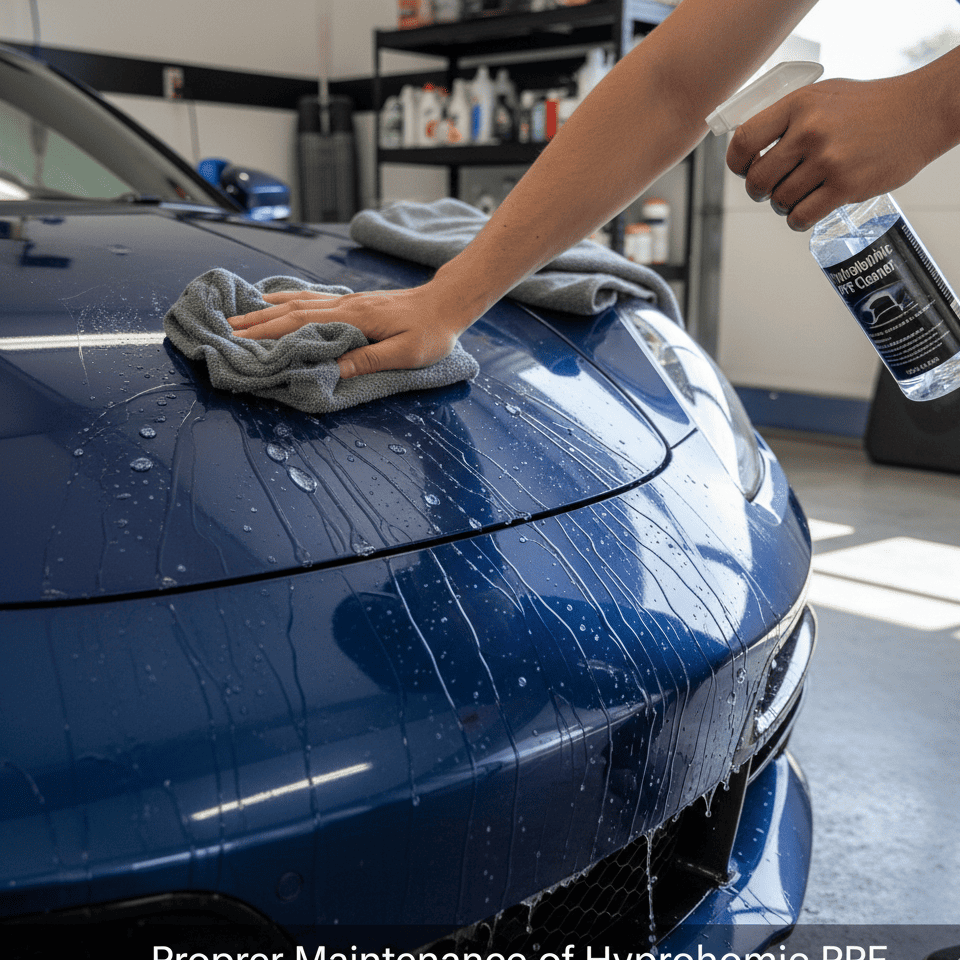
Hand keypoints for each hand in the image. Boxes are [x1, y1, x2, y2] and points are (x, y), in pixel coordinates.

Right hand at [228, 283, 475, 377]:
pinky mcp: (350, 303)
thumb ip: (368, 359)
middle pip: (290, 313)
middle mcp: (344, 306)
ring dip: (264, 312)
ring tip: (236, 319)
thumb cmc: (432, 332)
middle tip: (224, 333)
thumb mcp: (406, 352)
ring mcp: (346, 302)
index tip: (241, 344)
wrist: (447, 303)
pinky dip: (285, 300)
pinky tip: (272, 303)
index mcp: (354, 319)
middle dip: (255, 324)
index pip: (302, 327)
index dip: (270, 336)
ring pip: (296, 304)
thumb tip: (331, 369)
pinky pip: (309, 299)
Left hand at [725, 73, 939, 230]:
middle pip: (757, 179)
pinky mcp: (845, 186)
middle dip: (758, 190)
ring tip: (798, 195)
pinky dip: (797, 220)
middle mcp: (810, 131)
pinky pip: (801, 217)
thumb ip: (787, 117)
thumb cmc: (869, 105)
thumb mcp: (822, 96)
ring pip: (779, 201)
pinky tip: (805, 212)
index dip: (736, 162)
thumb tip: (749, 144)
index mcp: (799, 105)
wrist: (920, 112)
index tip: (742, 169)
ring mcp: (828, 161)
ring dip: (782, 205)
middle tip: (769, 189)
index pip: (744, 140)